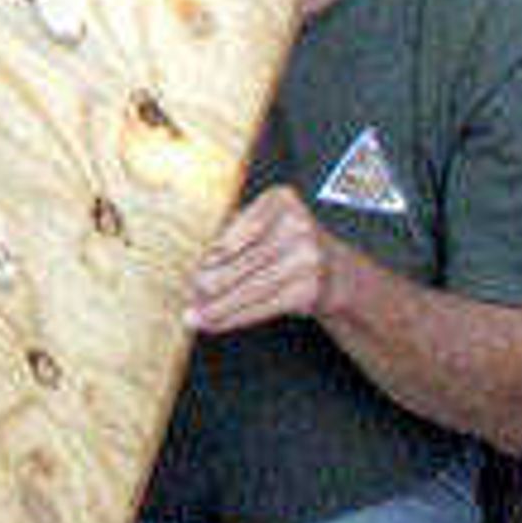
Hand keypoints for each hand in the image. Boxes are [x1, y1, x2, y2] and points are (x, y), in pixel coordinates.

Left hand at [184, 186, 335, 336]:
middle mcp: (298, 226)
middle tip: (186, 293)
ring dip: (217, 306)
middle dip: (209, 282)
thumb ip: (232, 231)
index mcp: (280, 200)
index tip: (190, 266)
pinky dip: (234, 317)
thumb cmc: (285, 242)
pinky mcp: (309, 289)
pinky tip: (214, 323)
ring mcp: (307, 258)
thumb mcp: (264, 221)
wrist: (335, 269)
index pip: (239, 228)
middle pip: (242, 260)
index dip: (211, 251)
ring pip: (249, 288)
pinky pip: (263, 306)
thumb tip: (192, 261)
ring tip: (193, 316)